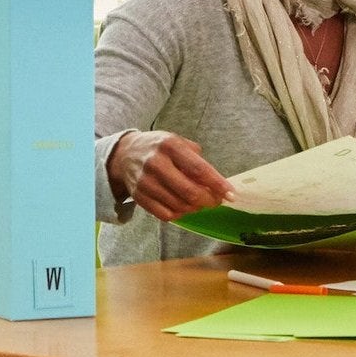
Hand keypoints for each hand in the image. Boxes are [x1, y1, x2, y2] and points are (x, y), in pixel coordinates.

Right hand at [106, 130, 232, 221]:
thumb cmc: (159, 148)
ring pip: (179, 205)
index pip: (199, 169)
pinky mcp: (139, 197)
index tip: (230, 194)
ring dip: (195, 208)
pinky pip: (165, 214)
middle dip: (209, 200)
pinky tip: (184, 207)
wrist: (125, 154)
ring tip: (200, 202)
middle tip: (216, 201)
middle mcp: (156, 163)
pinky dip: (180, 214)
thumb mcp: (178, 142)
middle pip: (189, 191)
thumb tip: (216, 183)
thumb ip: (197, 160)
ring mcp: (145, 182)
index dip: (217, 184)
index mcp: (170, 145)